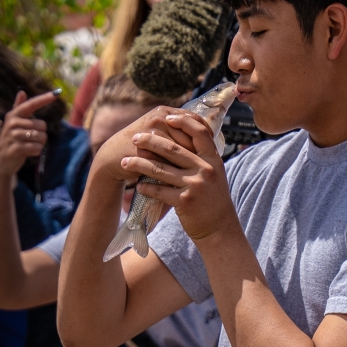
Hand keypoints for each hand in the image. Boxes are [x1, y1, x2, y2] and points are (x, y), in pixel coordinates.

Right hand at [0, 91, 51, 178]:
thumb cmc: (11, 140)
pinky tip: (27, 153)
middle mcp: (12, 123)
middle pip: (42, 125)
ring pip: (41, 137)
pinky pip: (37, 148)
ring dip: (39, 144)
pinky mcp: (16, 148)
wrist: (0, 161)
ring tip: (28, 146)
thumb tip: (22, 91)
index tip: (56, 93)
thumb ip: (18, 107)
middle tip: (29, 140)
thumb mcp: (14, 124)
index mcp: (13, 115)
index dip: (44, 98)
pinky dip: (36, 152)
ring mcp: (13, 136)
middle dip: (41, 135)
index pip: (31, 104)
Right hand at [91, 104, 203, 186]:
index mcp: (165, 112)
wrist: (114, 158)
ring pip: (180, 148)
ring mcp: (152, 131)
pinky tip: (184, 179)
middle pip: (190, 134)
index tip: (213, 148)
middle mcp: (159, 117)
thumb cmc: (143, 149)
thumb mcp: (161, 136)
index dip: (206, 134)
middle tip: (211, 163)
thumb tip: (209, 138)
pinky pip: (166, 161)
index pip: (194, 120)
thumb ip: (179, 134)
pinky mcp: (146, 147)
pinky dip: (176, 170)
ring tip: (199, 173)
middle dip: (201, 150)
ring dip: (190, 162)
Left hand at [121, 111, 239, 242]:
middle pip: (173, 148)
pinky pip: (159, 190)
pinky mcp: (185, 201)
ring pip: (160, 169)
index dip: (183, 122)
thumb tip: (183, 138)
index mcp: (214, 159)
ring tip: (125, 162)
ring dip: (139, 164)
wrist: (220, 229)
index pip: (199, 132)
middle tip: (135, 138)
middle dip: (150, 142)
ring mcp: (195, 185)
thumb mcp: (215, 175)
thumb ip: (202, 158)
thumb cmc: (213, 200)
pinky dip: (146, 187)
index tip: (167, 118)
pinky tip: (137, 186)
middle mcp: (206, 169)